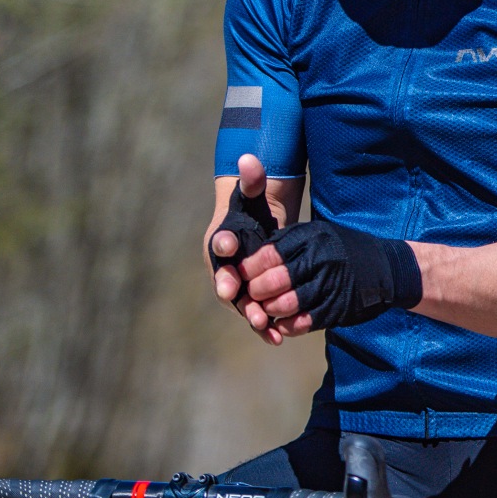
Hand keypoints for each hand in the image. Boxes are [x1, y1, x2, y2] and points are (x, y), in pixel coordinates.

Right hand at [207, 156, 282, 338]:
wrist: (261, 229)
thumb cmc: (254, 210)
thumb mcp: (254, 194)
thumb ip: (252, 179)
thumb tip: (249, 158)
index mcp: (221, 239)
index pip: (219, 242)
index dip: (224, 243)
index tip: (229, 244)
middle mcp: (223, 266)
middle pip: (224, 278)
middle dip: (230, 287)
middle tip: (234, 294)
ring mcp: (237, 285)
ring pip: (241, 302)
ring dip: (249, 313)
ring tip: (262, 323)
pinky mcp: (252, 299)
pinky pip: (256, 314)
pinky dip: (264, 327)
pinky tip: (277, 339)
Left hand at [235, 216, 422, 334]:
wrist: (388, 268)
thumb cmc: (345, 250)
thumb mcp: (319, 234)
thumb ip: (289, 243)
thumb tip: (251, 258)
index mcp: (313, 238)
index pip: (269, 254)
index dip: (249, 268)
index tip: (241, 275)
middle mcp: (322, 260)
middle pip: (274, 280)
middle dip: (256, 291)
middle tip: (250, 295)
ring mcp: (331, 285)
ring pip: (287, 303)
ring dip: (269, 310)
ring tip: (264, 310)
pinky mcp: (338, 308)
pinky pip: (304, 322)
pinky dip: (287, 326)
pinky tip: (281, 324)